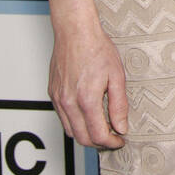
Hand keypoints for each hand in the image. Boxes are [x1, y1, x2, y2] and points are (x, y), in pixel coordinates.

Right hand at [48, 24, 127, 148]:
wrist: (75, 31)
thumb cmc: (96, 48)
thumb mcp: (117, 76)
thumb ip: (119, 105)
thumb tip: (121, 126)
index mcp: (87, 99)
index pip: (98, 135)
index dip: (112, 142)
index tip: (120, 139)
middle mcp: (69, 102)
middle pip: (82, 138)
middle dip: (99, 142)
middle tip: (112, 136)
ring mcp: (58, 98)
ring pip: (70, 131)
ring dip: (86, 134)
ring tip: (102, 126)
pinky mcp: (53, 93)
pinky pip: (63, 117)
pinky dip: (75, 123)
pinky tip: (87, 114)